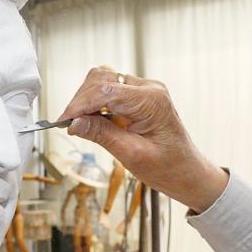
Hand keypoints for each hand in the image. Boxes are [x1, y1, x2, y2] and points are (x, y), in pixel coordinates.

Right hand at [57, 68, 228, 212]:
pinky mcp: (140, 97)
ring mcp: (145, 91)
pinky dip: (96, 103)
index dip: (80, 105)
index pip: (106, 91)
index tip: (63, 121)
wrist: (188, 173)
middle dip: (81, 100)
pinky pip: (111, 91)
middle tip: (69, 124)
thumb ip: (102, 135)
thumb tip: (74, 122)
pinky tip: (92, 122)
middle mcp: (150, 89)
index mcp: (152, 102)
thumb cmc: (168, 168)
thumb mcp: (132, 155)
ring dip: (87, 100)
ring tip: (79, 124)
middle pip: (102, 79)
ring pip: (104, 81)